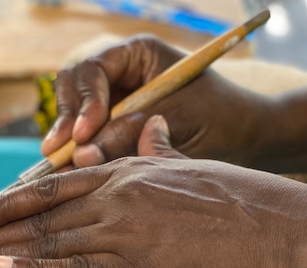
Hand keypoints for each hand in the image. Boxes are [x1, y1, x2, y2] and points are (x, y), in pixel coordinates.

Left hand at [0, 116, 306, 267]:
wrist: (285, 230)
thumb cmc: (248, 205)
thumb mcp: (197, 168)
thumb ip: (163, 152)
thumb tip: (152, 131)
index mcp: (129, 172)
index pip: (55, 184)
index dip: (11, 200)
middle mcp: (118, 195)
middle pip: (38, 212)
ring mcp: (125, 229)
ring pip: (45, 240)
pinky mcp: (139, 265)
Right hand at [42, 35, 273, 168]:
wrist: (248, 139)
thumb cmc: (223, 120)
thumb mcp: (179, 124)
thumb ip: (131, 136)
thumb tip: (83, 155)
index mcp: (139, 54)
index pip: (94, 68)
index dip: (84, 102)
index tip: (83, 134)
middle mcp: (121, 72)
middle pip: (73, 86)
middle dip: (65, 119)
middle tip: (59, 153)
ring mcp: (114, 99)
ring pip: (72, 112)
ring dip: (65, 138)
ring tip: (60, 166)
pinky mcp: (114, 127)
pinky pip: (84, 137)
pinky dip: (78, 153)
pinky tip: (72, 174)